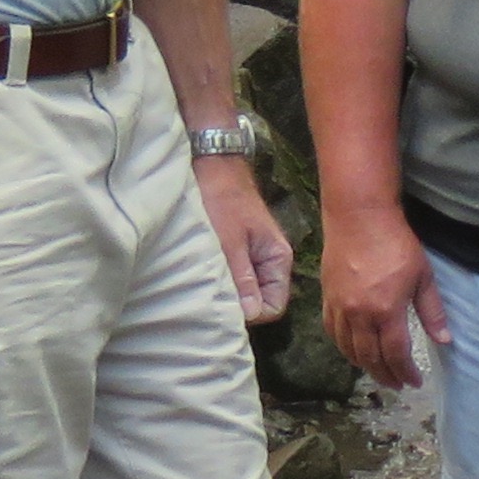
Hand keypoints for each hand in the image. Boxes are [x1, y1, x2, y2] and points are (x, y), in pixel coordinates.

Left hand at [197, 152, 294, 321]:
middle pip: (259, 301)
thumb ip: (242, 278)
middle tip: (209, 294)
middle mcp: (269, 262)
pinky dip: (218, 278)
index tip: (224, 303)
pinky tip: (201, 270)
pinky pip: (232, 277)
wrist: (210, 163)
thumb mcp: (229, 241)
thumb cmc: (221, 198)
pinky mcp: (236, 251)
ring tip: (203, 281)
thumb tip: (250, 315)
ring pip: (243, 290)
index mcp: (277, 259)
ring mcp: (253, 257)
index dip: (251, 312)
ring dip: (225, 290)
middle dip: (237, 304)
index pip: (273, 306)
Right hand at [321, 207, 444, 391]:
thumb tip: (445, 340)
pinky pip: (333, 333)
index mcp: (387, 311)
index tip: (414, 382)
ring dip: (365, 365)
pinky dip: (344, 347)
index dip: (405, 372)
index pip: (396, 354)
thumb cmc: (397, 244)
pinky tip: (354, 351)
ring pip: (349, 349)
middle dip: (385, 375)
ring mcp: (340, 308)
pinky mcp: (327, 299)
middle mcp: (359, 315)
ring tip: (378, 372)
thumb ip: (432, 311)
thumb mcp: (423, 277)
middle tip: (397, 384)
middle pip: (371, 358)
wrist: (359, 218)